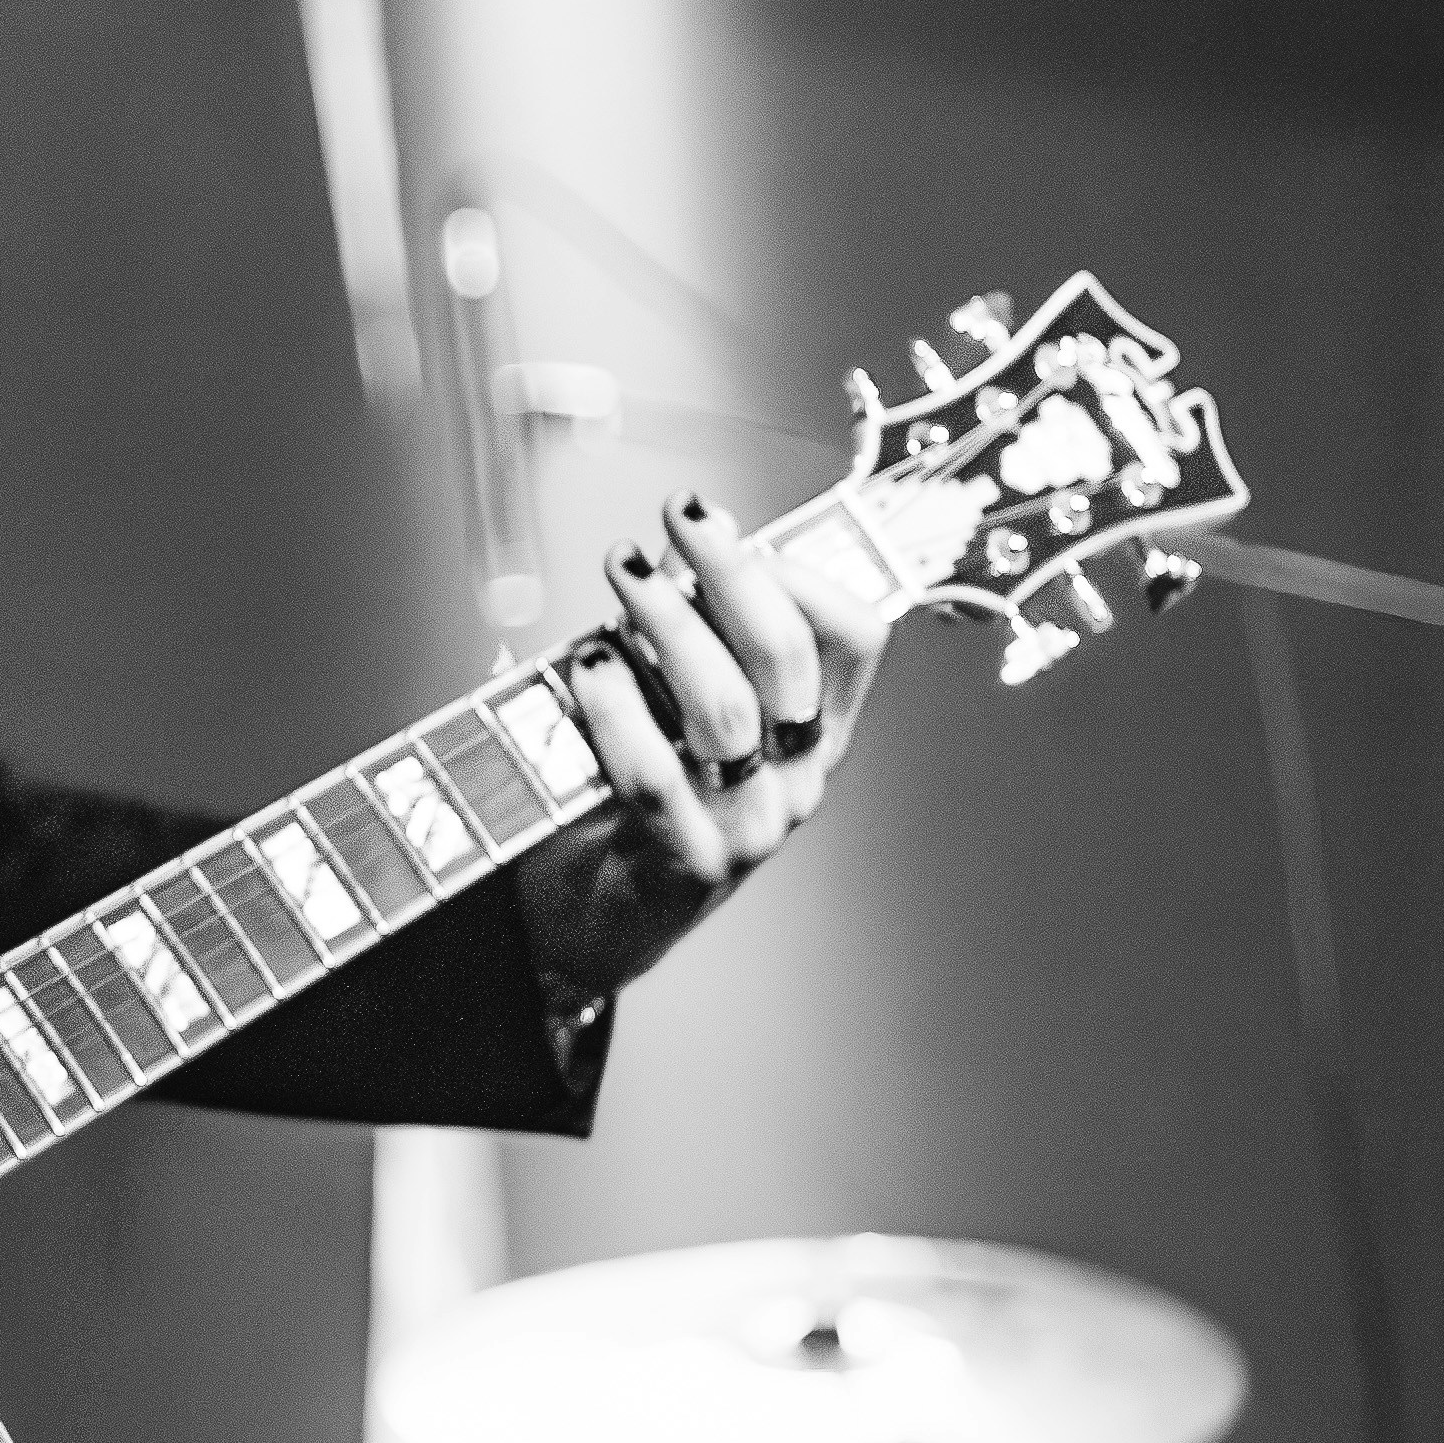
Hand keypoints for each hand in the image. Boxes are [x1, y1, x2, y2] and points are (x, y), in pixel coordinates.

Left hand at [520, 489, 893, 1011]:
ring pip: (722, 707)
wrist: (599, 925)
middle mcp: (799, 781)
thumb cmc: (638, 799)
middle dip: (728, 570)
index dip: (798, 570)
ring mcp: (750, 829)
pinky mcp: (687, 866)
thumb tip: (702, 532)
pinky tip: (587, 663)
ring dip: (666, 622)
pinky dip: (616, 708)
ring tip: (620, 573)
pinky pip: (655, 774)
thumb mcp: (686, 713)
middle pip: (784, 658)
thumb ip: (701, 636)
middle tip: (673, 517)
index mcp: (817, 735)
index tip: (727, 531)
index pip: (855, 638)